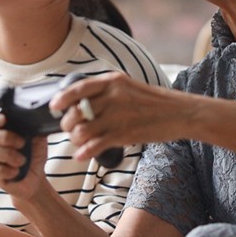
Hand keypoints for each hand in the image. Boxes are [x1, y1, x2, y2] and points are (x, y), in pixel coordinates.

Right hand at [0, 108, 50, 198]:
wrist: (35, 175)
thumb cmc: (32, 153)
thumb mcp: (36, 136)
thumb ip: (31, 124)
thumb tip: (33, 116)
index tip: (3, 119)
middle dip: (6, 137)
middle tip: (22, 143)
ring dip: (9, 155)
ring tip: (22, 160)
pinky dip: (7, 170)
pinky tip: (16, 170)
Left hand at [51, 72, 190, 161]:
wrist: (182, 113)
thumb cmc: (155, 102)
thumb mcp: (129, 87)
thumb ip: (108, 92)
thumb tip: (82, 104)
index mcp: (113, 81)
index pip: (79, 87)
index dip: (62, 98)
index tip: (54, 107)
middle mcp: (113, 95)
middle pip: (76, 112)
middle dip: (67, 125)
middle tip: (70, 131)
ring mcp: (118, 115)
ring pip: (83, 130)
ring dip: (76, 140)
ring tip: (79, 144)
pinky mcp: (125, 133)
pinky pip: (96, 144)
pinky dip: (84, 152)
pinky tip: (81, 155)